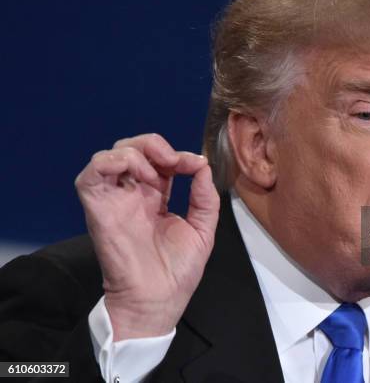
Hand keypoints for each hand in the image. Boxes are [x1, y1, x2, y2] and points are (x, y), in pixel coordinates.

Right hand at [75, 133, 219, 339]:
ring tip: (155, 172)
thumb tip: (202, 165)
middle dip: (153, 144)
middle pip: (132, 149)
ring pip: (110, 155)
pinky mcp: (98, 209)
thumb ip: (204, 197)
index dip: (177, 155)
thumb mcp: (203, 229)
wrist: (158, 300)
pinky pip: (90, 174)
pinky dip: (111, 162)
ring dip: (135, 152)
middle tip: (172, 160)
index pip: (159, 160)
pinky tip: (138, 174)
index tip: (194, 165)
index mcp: (156, 198)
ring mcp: (114, 200)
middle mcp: (133, 194)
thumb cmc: (178, 271)